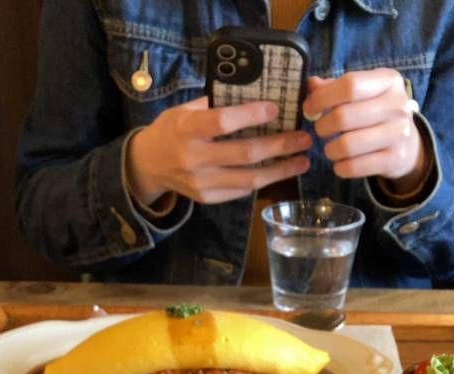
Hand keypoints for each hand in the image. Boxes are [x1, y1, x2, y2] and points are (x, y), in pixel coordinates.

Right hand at [126, 97, 311, 206]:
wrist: (149, 165)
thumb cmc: (172, 130)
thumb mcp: (185, 110)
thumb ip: (215, 106)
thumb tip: (255, 95)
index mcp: (187, 129)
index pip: (224, 122)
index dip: (252, 115)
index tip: (276, 109)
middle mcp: (194, 158)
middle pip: (245, 154)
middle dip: (280, 146)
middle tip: (304, 138)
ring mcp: (201, 182)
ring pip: (249, 179)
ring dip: (281, 170)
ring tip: (303, 160)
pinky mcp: (208, 198)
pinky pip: (242, 191)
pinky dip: (263, 180)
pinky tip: (281, 171)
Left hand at [303, 70, 427, 191]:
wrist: (407, 143)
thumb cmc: (375, 112)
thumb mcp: (362, 93)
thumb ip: (334, 87)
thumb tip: (311, 86)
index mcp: (388, 81)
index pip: (349, 85)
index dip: (322, 98)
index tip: (310, 109)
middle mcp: (397, 105)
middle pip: (343, 117)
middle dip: (322, 126)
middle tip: (321, 130)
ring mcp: (399, 133)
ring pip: (347, 145)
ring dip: (330, 149)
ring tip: (330, 148)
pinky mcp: (395, 159)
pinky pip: (355, 167)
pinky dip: (340, 167)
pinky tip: (340, 163)